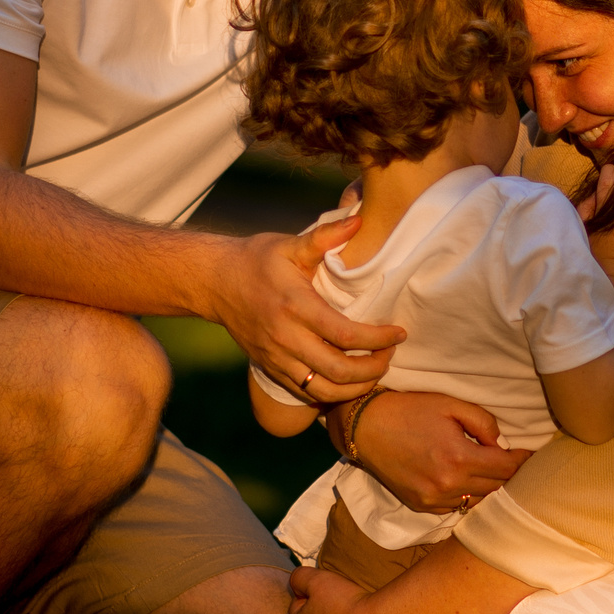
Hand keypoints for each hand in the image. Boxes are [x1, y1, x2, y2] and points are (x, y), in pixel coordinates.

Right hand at [207, 214, 406, 401]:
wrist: (214, 283)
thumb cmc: (256, 259)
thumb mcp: (289, 245)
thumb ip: (325, 237)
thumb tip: (359, 220)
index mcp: (296, 307)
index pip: (346, 334)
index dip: (378, 339)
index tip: (399, 333)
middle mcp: (286, 338)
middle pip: (339, 371)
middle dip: (373, 370)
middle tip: (390, 356)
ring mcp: (277, 358)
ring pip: (324, 390)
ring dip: (356, 388)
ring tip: (374, 371)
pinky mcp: (270, 369)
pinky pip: (306, 392)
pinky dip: (333, 393)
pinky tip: (349, 380)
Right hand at [349, 390, 529, 510]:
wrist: (366, 427)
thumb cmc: (410, 410)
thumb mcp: (450, 405)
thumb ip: (483, 423)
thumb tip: (502, 444)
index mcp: (458, 458)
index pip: (506, 468)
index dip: (522, 460)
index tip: (531, 454)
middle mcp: (448, 485)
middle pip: (497, 488)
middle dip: (509, 473)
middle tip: (516, 461)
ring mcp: (434, 500)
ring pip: (479, 501)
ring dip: (490, 487)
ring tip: (494, 470)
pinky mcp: (423, 506)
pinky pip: (457, 507)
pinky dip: (468, 495)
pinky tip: (467, 480)